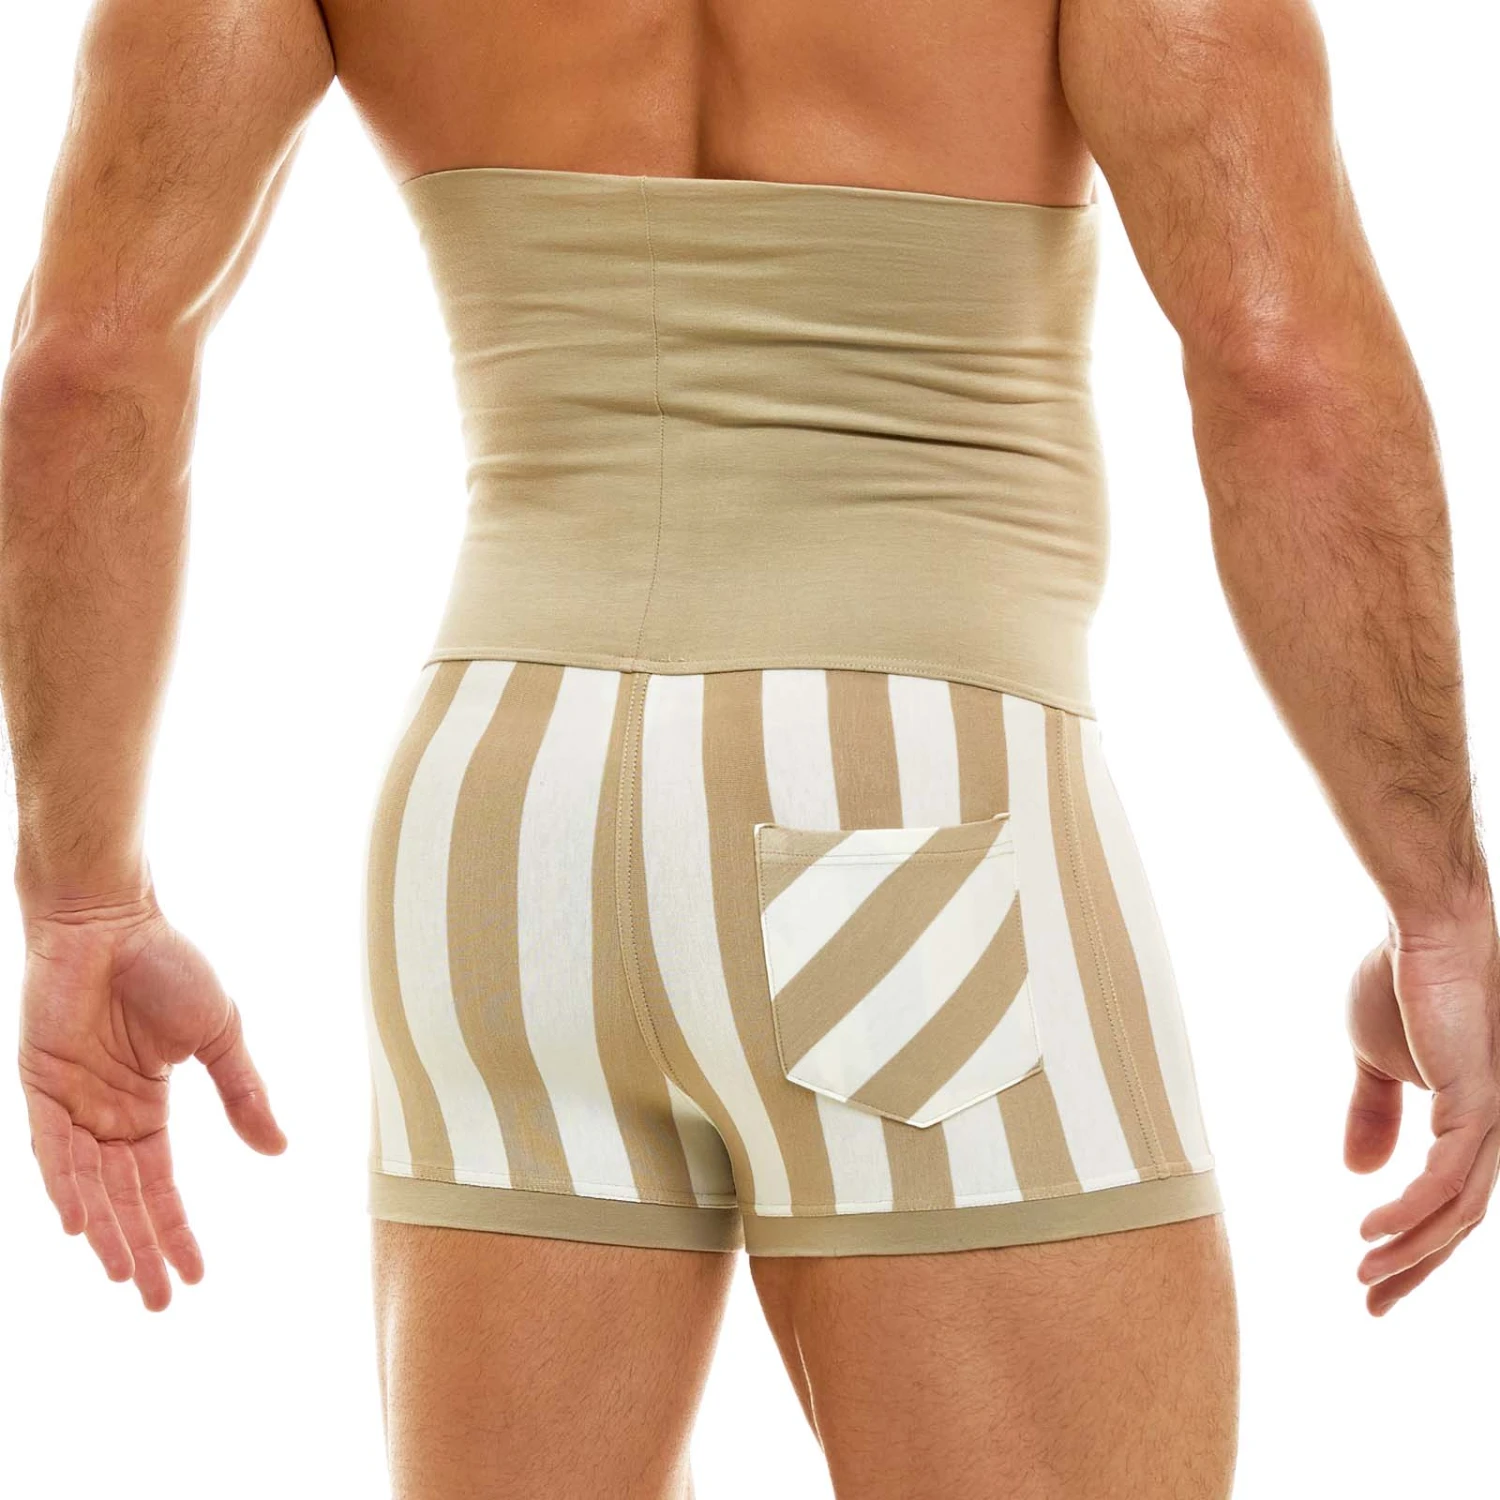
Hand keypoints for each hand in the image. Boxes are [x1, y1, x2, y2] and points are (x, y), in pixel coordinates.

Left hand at [17, 889, 285, 1310]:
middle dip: (144, 1249)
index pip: (160, 1184)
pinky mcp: (40, 1084)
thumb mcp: (220, 1035)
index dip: (176, 1228)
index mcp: (146, 1106)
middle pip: (125, 1199)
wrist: (113, 919)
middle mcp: (105, 1115)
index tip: (197, 1274)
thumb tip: (279, 1149)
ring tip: (128, 1278)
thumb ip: (243, 1092)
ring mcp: (71, 1102)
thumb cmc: (167, 964)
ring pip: (88, 1186)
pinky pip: (49, 1149)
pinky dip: (63, 1187)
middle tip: (159, 1302)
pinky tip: (79, 1225)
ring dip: (106, 1232)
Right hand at [1343, 899, 1499, 1314]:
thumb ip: (1372, 1114)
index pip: (1445, 1204)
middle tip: (1373, 1304)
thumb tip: (1357, 1171)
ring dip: (1410, 1251)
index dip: (1411, 1247)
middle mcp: (1490, 1130)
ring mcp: (1489, 1119)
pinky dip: (1412, 1211)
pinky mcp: (1477, 1102)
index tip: (1372, 1279)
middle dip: (1414, 1268)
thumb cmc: (1402, 981)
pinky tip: (1375, 1229)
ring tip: (1365, 1273)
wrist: (1422, 931)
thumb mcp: (1373, 1060)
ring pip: (1457, 1211)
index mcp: (1467, 1123)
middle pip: (1457, 1223)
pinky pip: (1449, 1177)